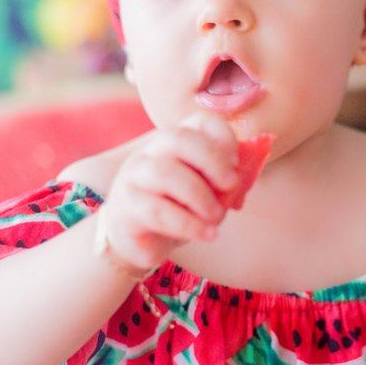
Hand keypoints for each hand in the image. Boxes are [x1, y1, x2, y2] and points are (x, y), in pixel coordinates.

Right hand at [99, 113, 238, 272]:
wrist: (139, 242)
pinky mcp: (125, 208)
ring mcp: (134, 178)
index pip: (199, 122)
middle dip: (212, 160)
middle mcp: (150, 153)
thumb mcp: (206, 193)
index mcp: (175, 143)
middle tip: (231, 185)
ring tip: (217, 215)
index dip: (223, 138)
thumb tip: (240, 180)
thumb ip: (224, 182)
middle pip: (179, 137)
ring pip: (165, 173)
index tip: (236, 164)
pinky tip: (207, 235)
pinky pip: (157, 211)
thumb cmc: (178, 210)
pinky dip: (189, 224)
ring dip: (200, 195)